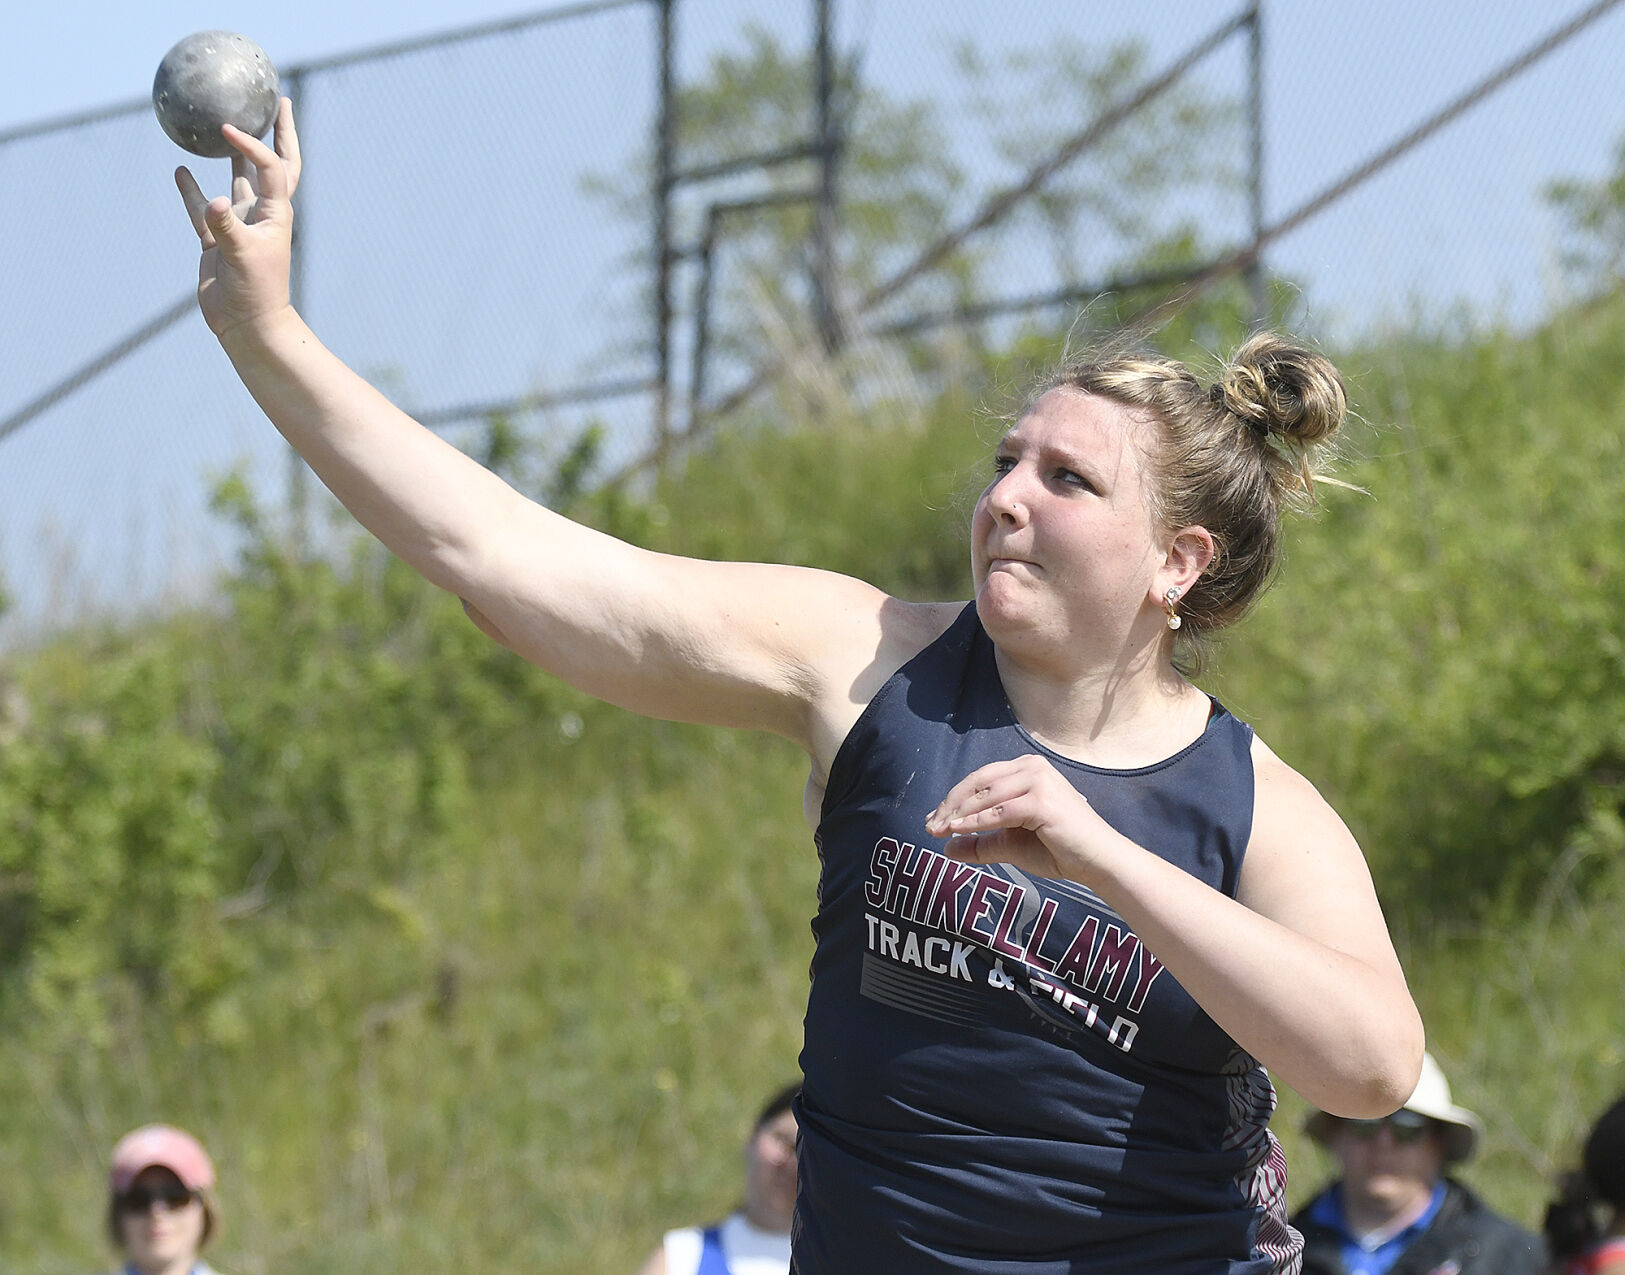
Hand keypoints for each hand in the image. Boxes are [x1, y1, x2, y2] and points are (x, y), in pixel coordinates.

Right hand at [175, 96, 301, 338]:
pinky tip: (180, 171)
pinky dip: (191, 190)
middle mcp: (260, 213)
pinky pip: (201, 208)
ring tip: (225, 128)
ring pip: (236, 181)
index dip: (253, 145)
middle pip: (273, 164)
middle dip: (278, 134)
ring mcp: (238, 224)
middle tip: (279, 102)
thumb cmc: (254, 293)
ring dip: (234, 156)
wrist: (246, 326)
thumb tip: (213, 201)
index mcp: (275, 213)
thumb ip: (226, 226)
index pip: (270, 167)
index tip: (230, 129)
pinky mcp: (216, 240)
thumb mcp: (242, 257)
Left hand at [925, 755, 1112, 881]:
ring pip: (987, 794)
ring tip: (940, 830)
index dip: (953, 799)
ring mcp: (1039, 781)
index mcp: (1026, 769)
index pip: (980, 779)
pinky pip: (1001, 811)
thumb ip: (980, 843)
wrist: (1097, 861)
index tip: (933, 820)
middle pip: (979, 782)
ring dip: (959, 813)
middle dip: (951, 804)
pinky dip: (977, 822)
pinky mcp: (1043, 801)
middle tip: (931, 826)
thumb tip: (946, 848)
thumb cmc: (1059, 849)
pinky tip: (959, 831)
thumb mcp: (1010, 844)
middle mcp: (1032, 767)